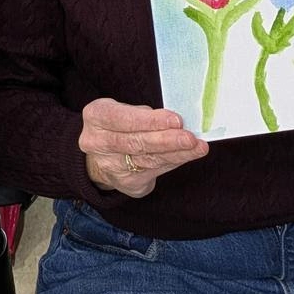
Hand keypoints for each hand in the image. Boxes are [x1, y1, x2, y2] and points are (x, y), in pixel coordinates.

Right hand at [80, 97, 207, 197]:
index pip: (123, 119)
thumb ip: (144, 114)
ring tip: (197, 147)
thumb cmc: (119, 125)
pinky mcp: (126, 183)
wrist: (102, 156)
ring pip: (148, 159)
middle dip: (167, 140)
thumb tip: (176, 120)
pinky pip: (155, 171)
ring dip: (176, 153)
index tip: (176, 120)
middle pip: (136, 142)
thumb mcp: (124, 111)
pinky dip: (174, 161)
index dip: (150, 121)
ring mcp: (110, 166)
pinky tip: (188, 155)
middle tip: (190, 137)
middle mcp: (97, 142)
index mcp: (96, 116)